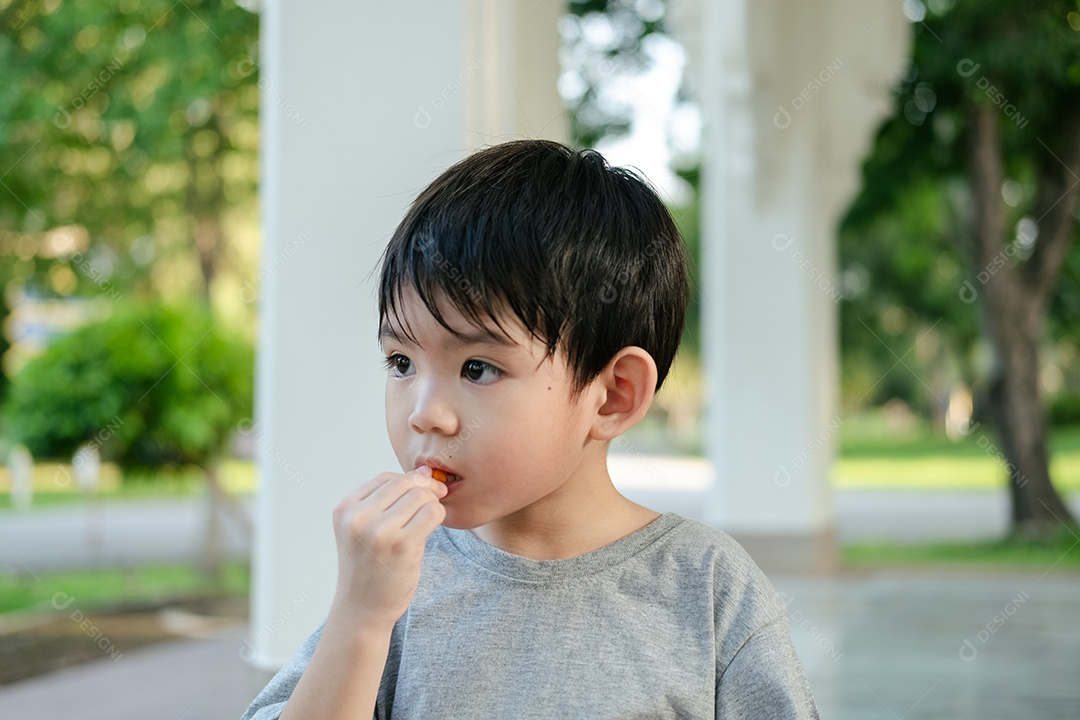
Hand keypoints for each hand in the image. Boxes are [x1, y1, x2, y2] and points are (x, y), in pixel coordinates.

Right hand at [329, 467, 446, 631]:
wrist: (361, 610)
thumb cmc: (367, 567)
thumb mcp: (362, 529)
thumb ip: (387, 501)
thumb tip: (425, 472)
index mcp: (345, 509)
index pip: (385, 477)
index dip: (410, 480)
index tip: (423, 491)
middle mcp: (358, 517)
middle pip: (404, 482)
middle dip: (426, 487)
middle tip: (437, 498)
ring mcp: (379, 531)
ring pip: (421, 496)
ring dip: (432, 504)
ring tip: (428, 520)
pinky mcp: (402, 545)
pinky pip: (432, 514)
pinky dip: (438, 517)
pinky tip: (431, 530)